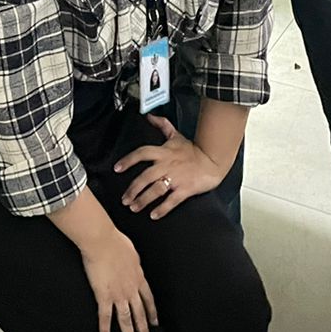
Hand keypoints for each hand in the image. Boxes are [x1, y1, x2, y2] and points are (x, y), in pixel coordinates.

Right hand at [79, 228, 156, 331]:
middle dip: (144, 331)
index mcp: (138, 277)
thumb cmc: (114, 241)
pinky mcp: (104, 296)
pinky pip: (105, 318)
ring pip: (126, 320)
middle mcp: (131, 289)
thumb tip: (132, 263)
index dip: (152, 312)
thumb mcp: (131, 251)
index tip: (155, 323)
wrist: (102, 240)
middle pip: (140, 314)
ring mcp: (118, 294)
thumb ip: (133, 262)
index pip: (148, 299)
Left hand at [113, 114, 228, 218]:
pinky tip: (154, 215)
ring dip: (143, 200)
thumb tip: (150, 116)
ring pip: (155, 190)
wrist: (213, 160)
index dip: (128, 160)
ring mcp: (176, 178)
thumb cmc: (194, 150)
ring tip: (134, 207)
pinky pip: (171, 201)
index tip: (117, 168)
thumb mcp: (176, 135)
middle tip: (124, 199)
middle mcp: (167, 165)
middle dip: (133, 189)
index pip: (142, 153)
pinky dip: (162, 209)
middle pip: (145, 176)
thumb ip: (162, 125)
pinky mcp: (185, 189)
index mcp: (163, 152)